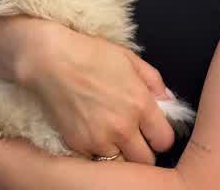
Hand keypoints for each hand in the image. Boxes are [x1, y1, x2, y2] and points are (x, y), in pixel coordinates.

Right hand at [20, 24, 174, 164]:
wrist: (51, 59)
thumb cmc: (91, 53)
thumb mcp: (129, 58)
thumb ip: (154, 81)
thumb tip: (168, 100)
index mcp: (140, 103)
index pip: (165, 140)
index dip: (160, 135)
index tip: (153, 129)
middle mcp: (123, 126)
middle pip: (146, 160)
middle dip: (144, 149)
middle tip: (135, 136)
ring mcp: (99, 139)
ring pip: (122, 165)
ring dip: (121, 153)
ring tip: (113, 136)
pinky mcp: (78, 145)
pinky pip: (96, 160)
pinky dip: (97, 151)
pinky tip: (93, 132)